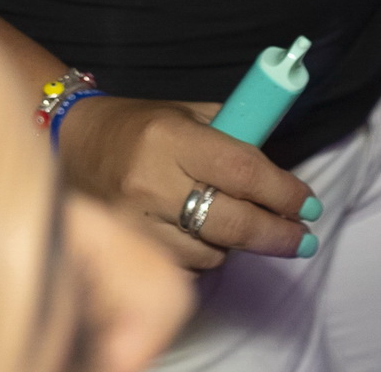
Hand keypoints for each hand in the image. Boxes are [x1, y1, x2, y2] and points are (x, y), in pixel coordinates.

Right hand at [57, 95, 319, 271]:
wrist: (71, 143)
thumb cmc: (137, 125)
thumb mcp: (184, 114)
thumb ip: (230, 134)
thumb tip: (279, 165)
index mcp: (171, 138)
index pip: (241, 170)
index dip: (282, 191)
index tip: (309, 203)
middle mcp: (153, 182)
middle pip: (233, 223)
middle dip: (277, 233)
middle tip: (302, 236)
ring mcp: (137, 222)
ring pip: (211, 253)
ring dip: (236, 245)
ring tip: (238, 225)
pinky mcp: (127, 250)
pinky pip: (184, 267)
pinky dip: (202, 255)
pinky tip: (201, 236)